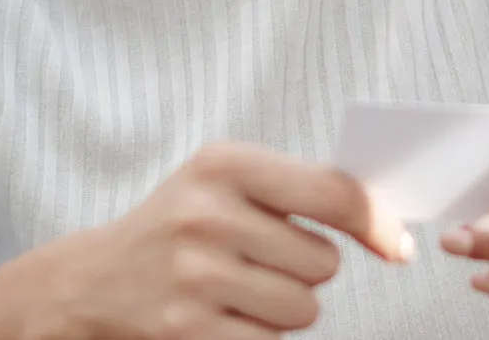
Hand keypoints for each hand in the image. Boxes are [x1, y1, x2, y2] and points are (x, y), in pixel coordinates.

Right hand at [0, 142, 414, 339]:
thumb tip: (391, 229)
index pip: (332, 192)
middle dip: (306, 268)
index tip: (395, 245)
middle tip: (261, 260)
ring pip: (304, 308)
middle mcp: (205, 215)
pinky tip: (225, 317)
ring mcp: (193, 276)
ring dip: (287, 307)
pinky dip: (261, 336)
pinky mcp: (187, 330)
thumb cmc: (183, 227)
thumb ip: (304, 189)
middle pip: (323, 262)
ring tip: (241, 289)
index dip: (376, 223)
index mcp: (222, 164)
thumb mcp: (225, 183)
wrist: (93, 282)